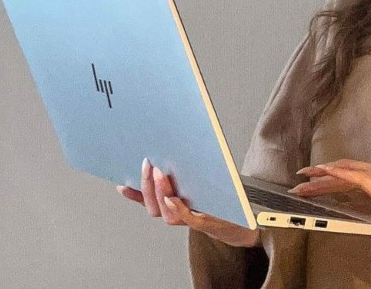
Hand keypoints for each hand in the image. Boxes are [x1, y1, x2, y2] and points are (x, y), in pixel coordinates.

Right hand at [116, 158, 260, 247]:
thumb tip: (174, 148)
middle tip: (148, 165)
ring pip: (167, 213)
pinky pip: (188, 217)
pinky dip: (177, 208)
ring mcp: (192, 218)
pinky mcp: (207, 221)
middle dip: (147, 185)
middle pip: (154, 207)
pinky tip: (172, 197)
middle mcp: (181, 214)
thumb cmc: (226, 201)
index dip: (134, 194)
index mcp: (176, 204)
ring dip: (161, 192)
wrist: (249, 221)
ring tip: (161, 173)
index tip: (121, 183)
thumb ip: (188, 173)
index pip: (148, 201)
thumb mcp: (204, 182)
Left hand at [290, 159, 370, 260]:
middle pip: (341, 170)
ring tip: (303, 183)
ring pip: (343, 172)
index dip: (326, 176)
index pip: (346, 172)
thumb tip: (343, 206)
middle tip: (298, 183)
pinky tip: (324, 173)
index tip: (308, 180)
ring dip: (321, 178)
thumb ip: (366, 203)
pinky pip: (354, 176)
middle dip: (317, 177)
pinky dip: (337, 174)